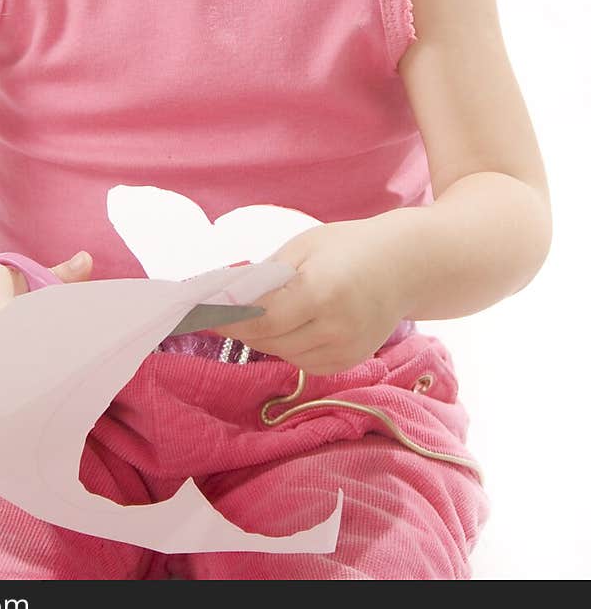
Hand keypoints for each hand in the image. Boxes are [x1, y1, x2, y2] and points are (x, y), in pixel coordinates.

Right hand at [0, 247, 93, 448]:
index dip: (54, 403)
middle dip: (24, 432)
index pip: (39, 385)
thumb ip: (55, 277)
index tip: (68, 408)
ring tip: (9, 434)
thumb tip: (89, 261)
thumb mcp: (8, 277)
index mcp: (2, 340)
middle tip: (42, 431)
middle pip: (7, 424)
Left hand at [207, 217, 409, 374]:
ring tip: (249, 315)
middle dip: (238, 328)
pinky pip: (302, 361)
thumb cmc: (350, 246)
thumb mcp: (304, 247)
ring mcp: (345, 351)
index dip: (229, 319)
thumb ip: (266, 275)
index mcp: (322, 292)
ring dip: (260, 338)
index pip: (263, 319)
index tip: (201, 313)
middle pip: (268, 340)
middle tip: (212, 314)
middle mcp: (336, 328)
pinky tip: (284, 325)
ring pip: (282, 354)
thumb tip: (225, 294)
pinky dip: (285, 346)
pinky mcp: (348, 362)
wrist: (407, 267)